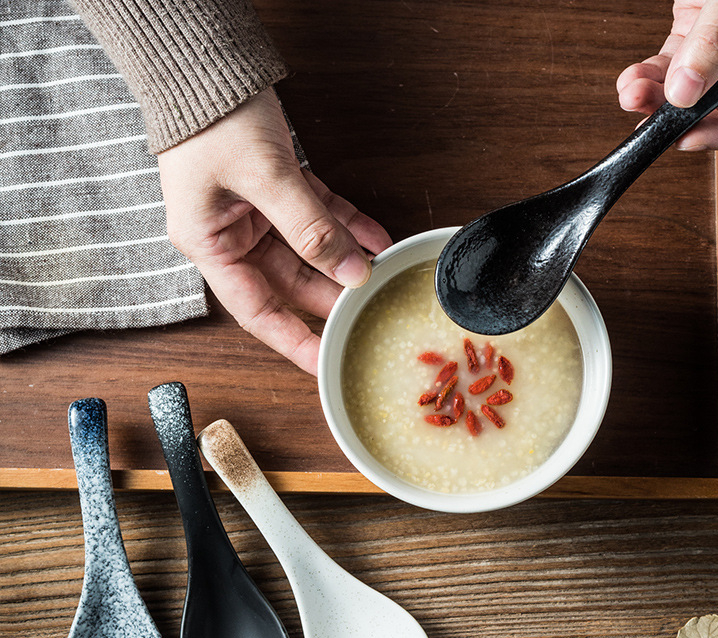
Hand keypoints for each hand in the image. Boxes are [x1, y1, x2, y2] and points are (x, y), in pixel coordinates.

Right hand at [158, 87, 391, 374]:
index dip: (292, 342)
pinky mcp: (278, 190)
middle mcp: (232, 236)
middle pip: (291, 281)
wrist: (205, 60)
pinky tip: (376, 237)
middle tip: (369, 309)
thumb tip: (350, 271)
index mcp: (210, 246)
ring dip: (345, 257)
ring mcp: (256, 214)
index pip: (257, 312)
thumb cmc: (212, 117)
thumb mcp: (265, 179)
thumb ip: (310, 229)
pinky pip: (319, 217)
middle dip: (332, 292)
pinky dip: (346, 225)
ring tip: (380, 270)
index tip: (324, 365)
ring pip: (310, 249)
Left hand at [616, 0, 717, 149]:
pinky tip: (633, 80)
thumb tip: (684, 90)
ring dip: (656, 100)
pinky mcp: (697, 33)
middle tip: (653, 123)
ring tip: (633, 95)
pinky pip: (671, 67)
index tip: (691, 137)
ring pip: (690, 93)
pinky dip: (649, 76)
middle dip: (682, 119)